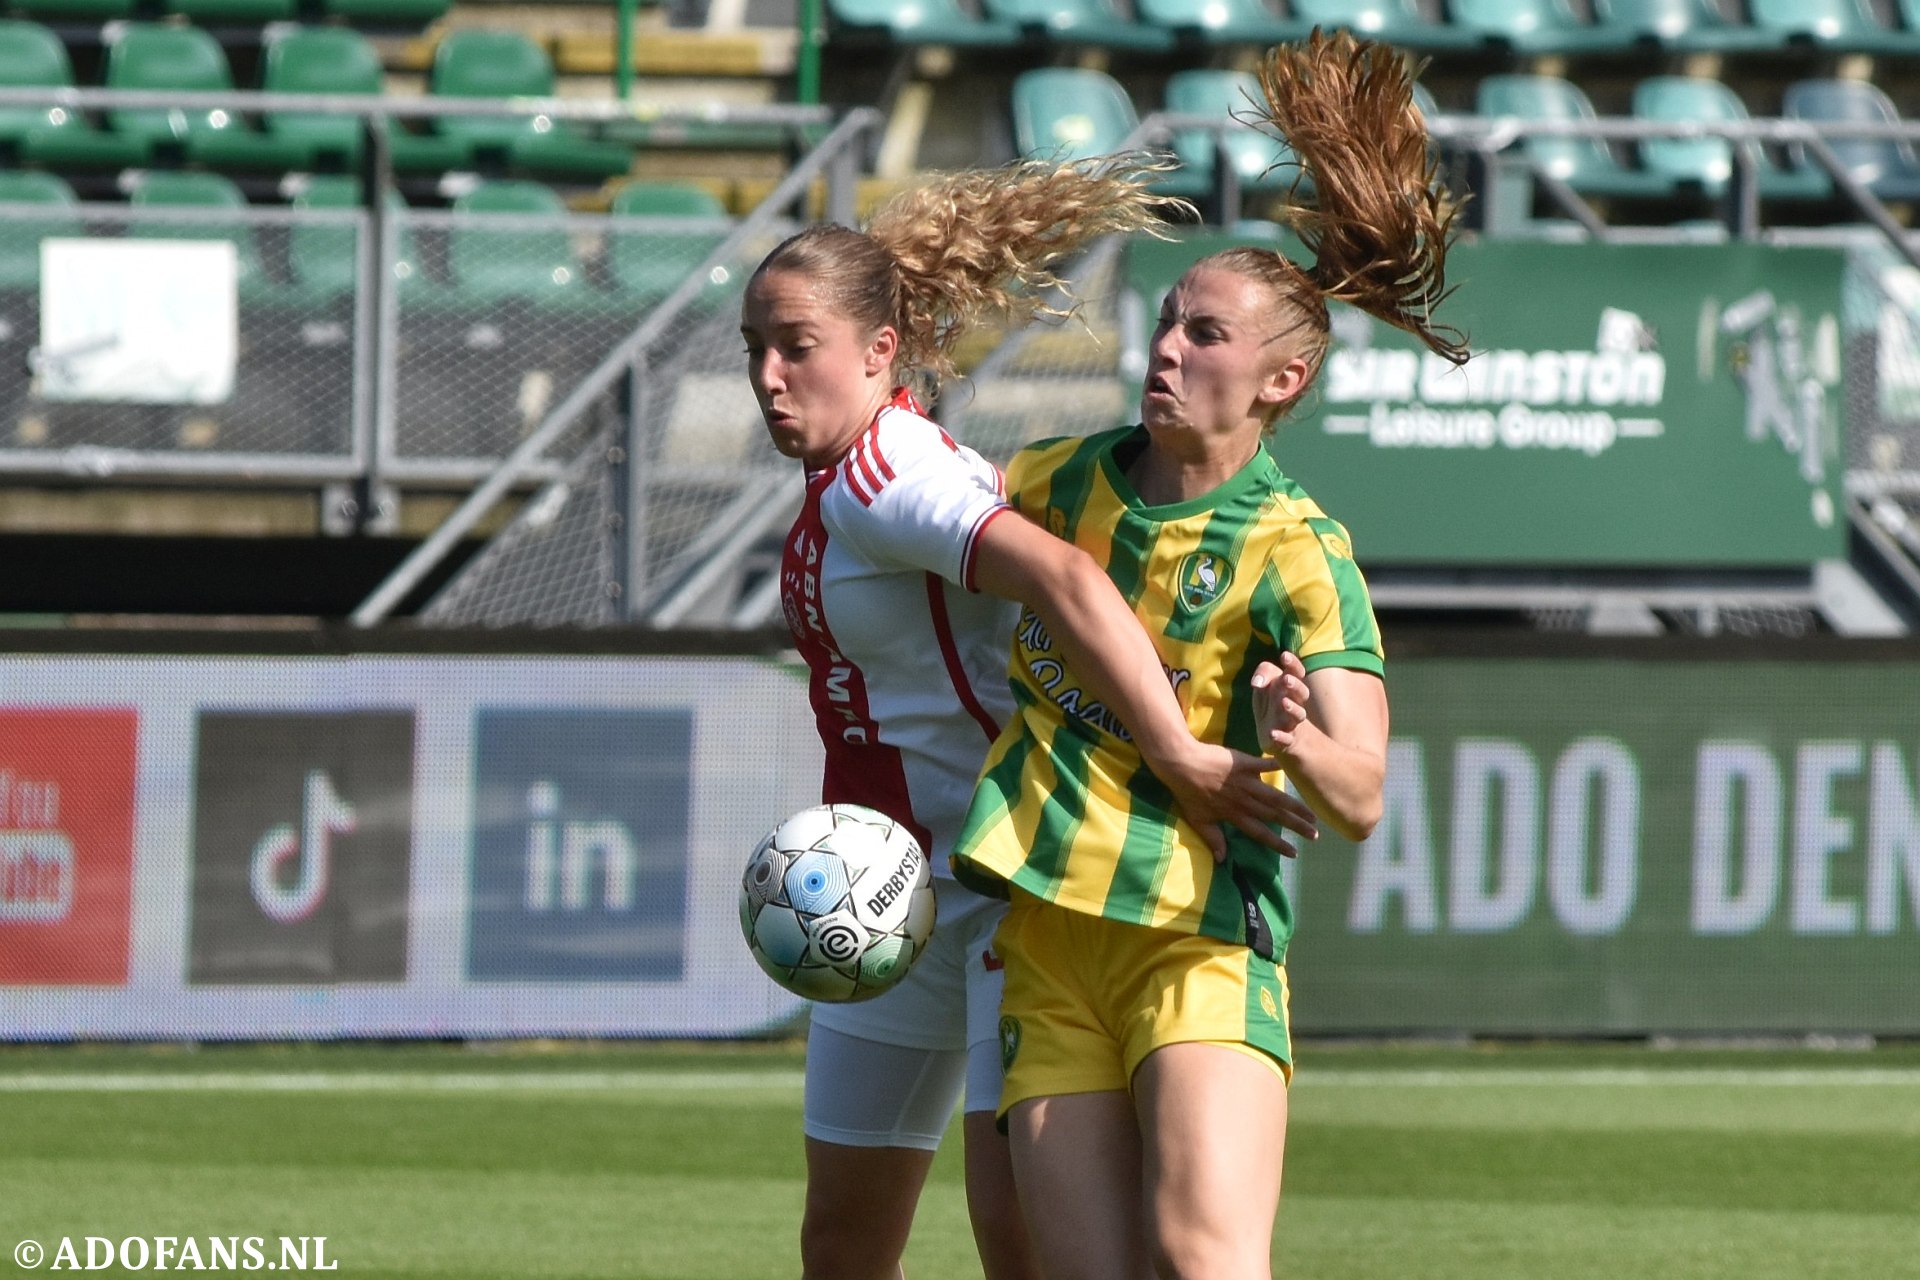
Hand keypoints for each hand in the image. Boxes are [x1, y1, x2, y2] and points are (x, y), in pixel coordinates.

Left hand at [1149, 737, 1319, 864]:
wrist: (1181, 764)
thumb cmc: (1187, 793)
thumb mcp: (1199, 820)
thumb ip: (1214, 838)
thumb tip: (1223, 860)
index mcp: (1235, 815)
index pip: (1260, 833)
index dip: (1277, 844)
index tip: (1294, 853)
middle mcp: (1244, 801)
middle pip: (1275, 816)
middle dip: (1296, 826)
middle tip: (1314, 834)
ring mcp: (1245, 782)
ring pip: (1275, 796)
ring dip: (1294, 805)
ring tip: (1311, 813)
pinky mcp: (1243, 763)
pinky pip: (1262, 765)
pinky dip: (1275, 765)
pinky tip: (1289, 766)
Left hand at [1251, 653, 1310, 757]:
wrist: (1274, 735)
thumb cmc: (1271, 703)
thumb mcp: (1264, 686)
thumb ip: (1263, 675)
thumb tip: (1257, 682)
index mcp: (1290, 688)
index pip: (1297, 673)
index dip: (1293, 664)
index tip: (1284, 655)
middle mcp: (1295, 703)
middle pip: (1302, 693)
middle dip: (1295, 686)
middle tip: (1286, 679)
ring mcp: (1291, 721)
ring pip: (1299, 715)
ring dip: (1293, 708)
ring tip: (1283, 702)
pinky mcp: (1286, 739)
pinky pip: (1287, 739)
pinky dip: (1281, 736)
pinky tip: (1272, 733)